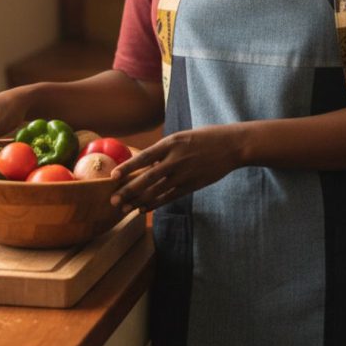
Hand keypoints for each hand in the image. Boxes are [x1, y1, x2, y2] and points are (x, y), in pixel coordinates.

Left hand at [109, 126, 241, 212]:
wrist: (231, 145)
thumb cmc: (205, 138)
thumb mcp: (182, 137)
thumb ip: (164, 150)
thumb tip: (146, 164)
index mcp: (171, 143)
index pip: (144, 157)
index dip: (128, 168)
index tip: (113, 177)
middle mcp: (175, 159)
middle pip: (147, 178)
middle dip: (128, 191)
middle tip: (113, 200)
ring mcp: (184, 174)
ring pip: (156, 191)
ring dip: (138, 200)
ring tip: (124, 208)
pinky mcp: (192, 185)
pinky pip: (169, 197)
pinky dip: (155, 203)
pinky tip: (143, 209)